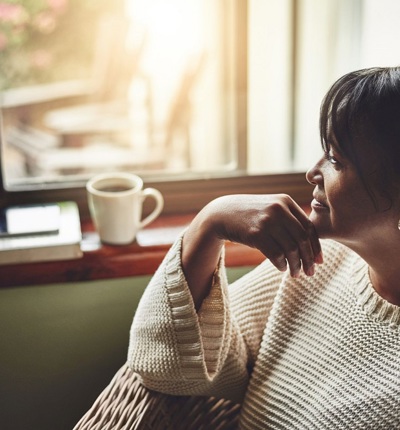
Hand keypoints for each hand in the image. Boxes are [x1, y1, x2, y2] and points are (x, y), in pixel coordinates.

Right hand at [206, 194, 321, 276]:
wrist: (222, 213)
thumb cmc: (251, 215)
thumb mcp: (271, 209)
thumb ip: (290, 220)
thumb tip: (312, 245)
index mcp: (286, 201)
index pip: (309, 227)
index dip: (316, 247)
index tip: (319, 261)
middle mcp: (278, 209)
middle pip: (302, 239)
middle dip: (308, 259)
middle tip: (310, 272)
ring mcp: (266, 221)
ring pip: (290, 249)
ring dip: (295, 265)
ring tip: (295, 273)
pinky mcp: (255, 234)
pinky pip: (275, 254)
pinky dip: (281, 264)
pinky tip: (281, 267)